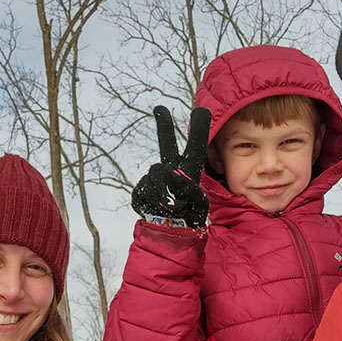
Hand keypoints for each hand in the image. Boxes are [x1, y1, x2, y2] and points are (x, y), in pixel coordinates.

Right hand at [131, 105, 211, 228]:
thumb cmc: (189, 214)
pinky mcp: (140, 191)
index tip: (201, 110)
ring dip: (164, 193)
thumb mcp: (198, 203)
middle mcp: (170, 170)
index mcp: (189, 170)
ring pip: (156, 175)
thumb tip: (172, 175)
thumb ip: (190, 189)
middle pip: (166, 145)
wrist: (171, 231)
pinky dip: (152, 202)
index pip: (195, 146)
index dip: (198, 128)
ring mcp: (153, 179)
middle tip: (160, 109)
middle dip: (164, 126)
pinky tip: (158, 208)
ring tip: (172, 207)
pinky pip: (144, 190)